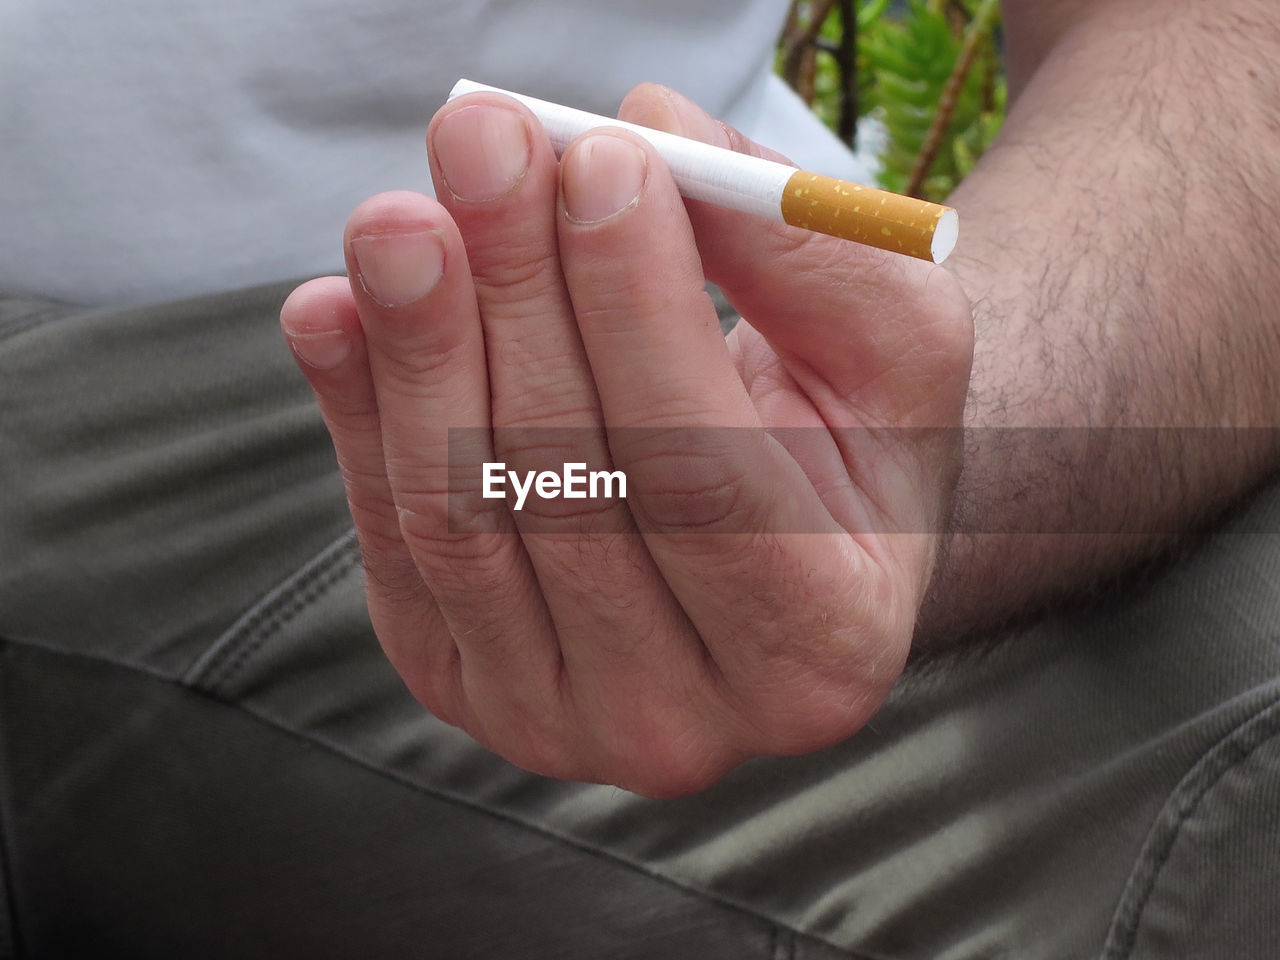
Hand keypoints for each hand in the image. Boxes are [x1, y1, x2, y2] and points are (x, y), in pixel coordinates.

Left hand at [279, 84, 971, 795]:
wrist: (777, 545)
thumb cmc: (845, 439)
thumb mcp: (887, 342)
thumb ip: (799, 250)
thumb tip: (647, 130)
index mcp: (824, 648)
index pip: (704, 479)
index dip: (641, 315)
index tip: (600, 159)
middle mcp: (687, 719)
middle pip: (566, 493)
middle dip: (516, 297)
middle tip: (481, 140)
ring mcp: (557, 718)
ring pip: (459, 519)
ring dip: (415, 350)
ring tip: (398, 217)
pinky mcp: (461, 684)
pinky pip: (391, 544)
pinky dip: (354, 418)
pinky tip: (335, 312)